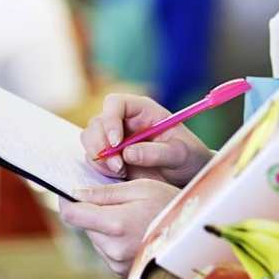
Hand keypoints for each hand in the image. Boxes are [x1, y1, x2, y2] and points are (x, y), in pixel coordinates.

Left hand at [58, 178, 179, 276]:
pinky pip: (107, 252)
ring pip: (95, 239)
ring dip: (104, 227)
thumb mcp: (141, 188)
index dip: (66, 200)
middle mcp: (113, 248)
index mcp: (116, 224)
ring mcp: (117, 263)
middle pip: (84, 226)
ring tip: (132, 218)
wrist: (194, 234)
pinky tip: (135, 232)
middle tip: (117, 202)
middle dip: (93, 212)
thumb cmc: (170, 204)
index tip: (69, 192)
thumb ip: (104, 192)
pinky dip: (114, 240)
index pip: (72, 215)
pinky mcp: (122, 273)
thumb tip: (75, 192)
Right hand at [81, 93, 212, 186]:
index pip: (115, 103)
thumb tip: (128, 153)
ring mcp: (115, 137)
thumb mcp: (180, 154)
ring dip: (98, 157)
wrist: (188, 175)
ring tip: (121, 171)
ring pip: (90, 139)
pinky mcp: (110, 155)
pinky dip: (99, 167)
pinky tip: (119, 175)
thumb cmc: (188, 157)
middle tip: (118, 166)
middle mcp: (125, 120)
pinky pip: (93, 157)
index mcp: (143, 110)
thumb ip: (157, 152)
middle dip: (101, 144)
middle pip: (97, 122)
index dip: (111, 120)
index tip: (117, 143)